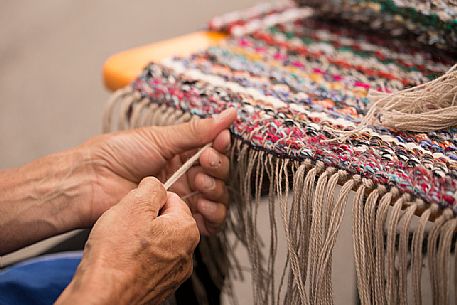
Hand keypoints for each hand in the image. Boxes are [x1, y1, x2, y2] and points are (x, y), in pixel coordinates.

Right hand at [55, 177, 198, 304]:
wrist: (101, 297)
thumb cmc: (115, 257)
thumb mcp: (133, 205)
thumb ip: (152, 188)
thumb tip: (156, 185)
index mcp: (186, 230)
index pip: (172, 199)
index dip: (148, 201)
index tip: (135, 208)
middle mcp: (186, 253)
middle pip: (166, 221)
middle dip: (146, 220)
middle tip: (126, 226)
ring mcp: (174, 273)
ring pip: (157, 242)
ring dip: (141, 240)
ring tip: (122, 245)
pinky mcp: (160, 287)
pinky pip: (150, 263)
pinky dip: (138, 260)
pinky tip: (123, 261)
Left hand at [80, 108, 236, 234]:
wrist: (90, 182)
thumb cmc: (117, 154)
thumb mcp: (160, 138)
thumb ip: (197, 131)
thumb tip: (229, 113)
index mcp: (181, 153)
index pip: (214, 150)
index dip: (221, 146)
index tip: (220, 141)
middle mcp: (184, 175)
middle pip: (219, 175)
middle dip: (217, 168)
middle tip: (203, 163)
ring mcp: (181, 198)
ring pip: (217, 197)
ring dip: (216, 190)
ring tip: (198, 184)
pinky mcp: (176, 219)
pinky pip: (207, 222)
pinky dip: (212, 216)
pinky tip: (202, 207)